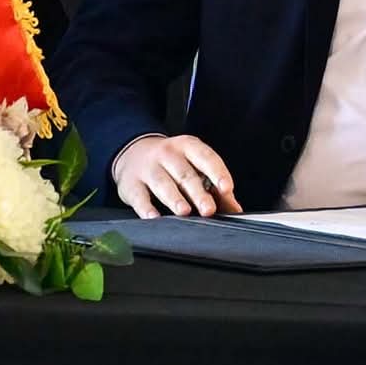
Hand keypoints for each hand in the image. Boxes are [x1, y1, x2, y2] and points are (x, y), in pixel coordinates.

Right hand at [113, 134, 241, 218]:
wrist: (132, 152)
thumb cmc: (171, 164)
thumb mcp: (193, 165)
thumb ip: (215, 187)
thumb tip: (234, 209)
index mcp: (188, 147)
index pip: (205, 157)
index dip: (217, 172)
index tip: (226, 188)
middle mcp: (167, 154)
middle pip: (184, 173)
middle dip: (197, 192)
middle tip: (209, 209)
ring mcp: (147, 168)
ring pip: (162, 182)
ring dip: (174, 198)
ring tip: (184, 211)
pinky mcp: (131, 183)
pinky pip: (139, 196)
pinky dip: (146, 207)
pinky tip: (154, 217)